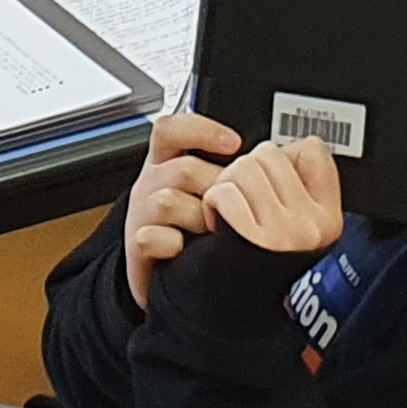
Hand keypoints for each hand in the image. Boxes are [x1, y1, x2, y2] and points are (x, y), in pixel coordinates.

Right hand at [123, 108, 240, 310]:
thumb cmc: (198, 232)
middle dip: (216, 190)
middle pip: (182, 168)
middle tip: (233, 210)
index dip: (200, 130)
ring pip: (167, 201)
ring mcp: (142, 214)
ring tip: (213, 234)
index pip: (171, 130)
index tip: (234, 143)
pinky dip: (173, 244)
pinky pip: (150, 238)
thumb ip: (230, 172)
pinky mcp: (137, 245)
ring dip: (198, 218)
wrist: (170, 277)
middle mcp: (152, 183)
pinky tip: (186, 251)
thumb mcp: (211, 192)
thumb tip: (269, 159)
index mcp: (167, 163)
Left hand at [206, 136, 348, 257]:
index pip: (313, 151)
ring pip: (244, 168)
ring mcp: (283, 232)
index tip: (272, 179)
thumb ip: (301, 186)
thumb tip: (297, 144)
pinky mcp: (250, 239)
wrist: (233, 315)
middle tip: (243, 200)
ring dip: (226, 185)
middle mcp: (311, 226)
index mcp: (328, 218)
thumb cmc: (257, 265)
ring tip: (230, 212)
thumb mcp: (297, 228)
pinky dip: (213, 203)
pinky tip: (218, 221)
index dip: (283, 157)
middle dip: (247, 170)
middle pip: (270, 154)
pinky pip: (224, 192)